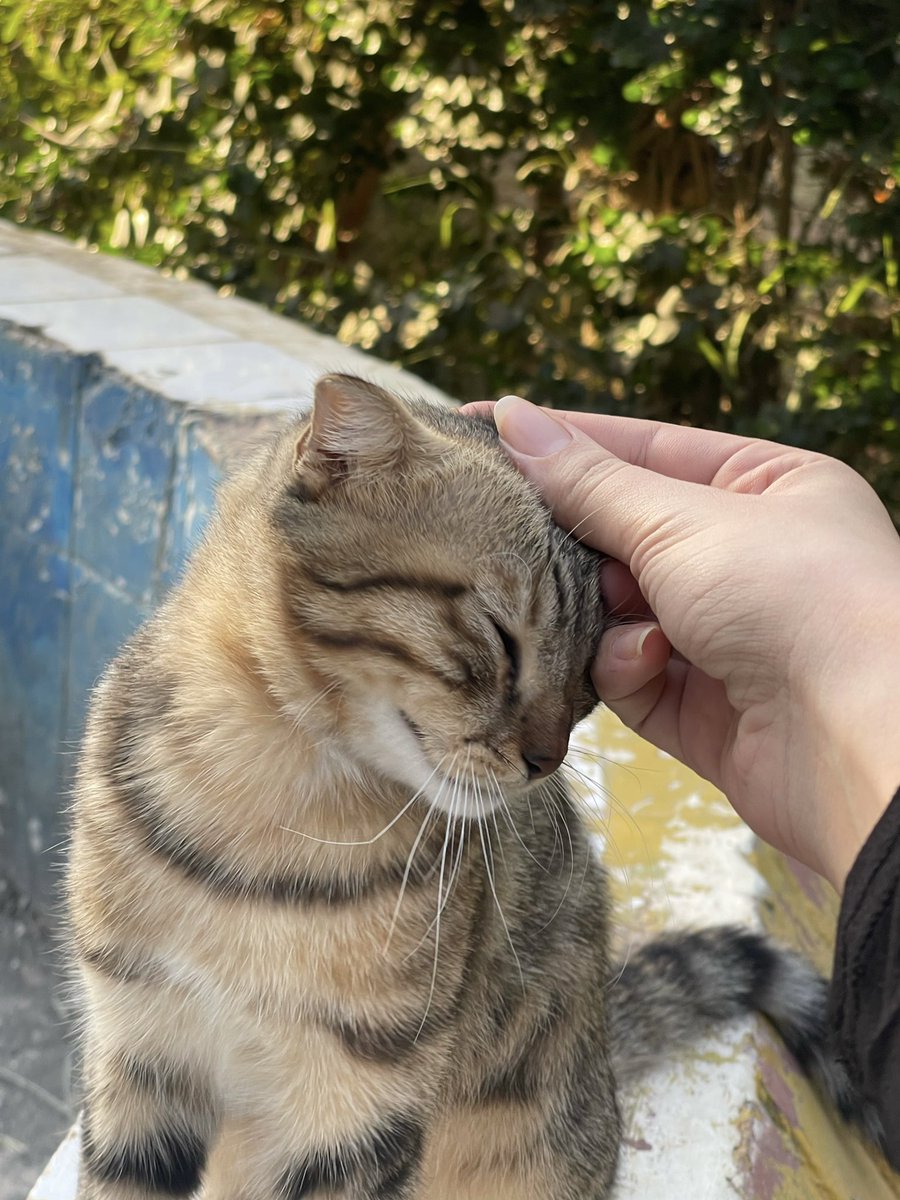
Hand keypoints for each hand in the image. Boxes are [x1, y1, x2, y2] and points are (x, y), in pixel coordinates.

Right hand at [463, 396, 899, 889]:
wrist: (858, 739)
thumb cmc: (795, 598)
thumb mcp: (684, 520)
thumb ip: (590, 483)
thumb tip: (515, 420)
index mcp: (767, 488)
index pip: (643, 451)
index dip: (562, 442)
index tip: (480, 429)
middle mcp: (747, 559)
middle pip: (622, 535)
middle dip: (576, 543)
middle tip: (505, 532)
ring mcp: (724, 636)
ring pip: (614, 610)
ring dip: (603, 612)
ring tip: (612, 612)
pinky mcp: (702, 708)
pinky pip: (630, 675)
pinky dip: (627, 667)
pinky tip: (650, 663)